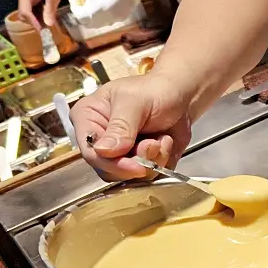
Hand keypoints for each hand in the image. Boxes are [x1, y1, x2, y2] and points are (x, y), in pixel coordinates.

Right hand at [17, 0, 64, 28]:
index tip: (43, 31)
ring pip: (28, 13)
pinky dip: (39, 15)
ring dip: (37, 20)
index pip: (25, 12)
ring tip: (48, 25)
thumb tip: (48, 24)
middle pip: (24, 15)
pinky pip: (33, 10)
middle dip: (33, 22)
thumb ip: (50, 9)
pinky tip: (48, 17)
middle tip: (46, 30)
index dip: (33, 23)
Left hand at [56, 0, 154, 27]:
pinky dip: (107, 12)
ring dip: (95, 13)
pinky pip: (110, 18)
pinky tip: (109, 0)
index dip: (75, 5)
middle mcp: (103, 21)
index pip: (77, 15)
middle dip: (84, 10)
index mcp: (91, 13)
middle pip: (88, 21)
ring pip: (99, 21)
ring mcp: (114, 20)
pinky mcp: (123, 17)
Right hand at [71, 74, 190, 180]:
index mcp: (88, 119)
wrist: (179, 96)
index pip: (90, 153)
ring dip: (152, 160)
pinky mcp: (138, 163)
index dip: (113, 164)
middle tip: (153, 143)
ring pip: (129, 176)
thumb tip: (104, 150)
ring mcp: (119, 154)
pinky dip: (161, 162)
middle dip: (137, 162)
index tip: (136, 166)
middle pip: (109, 170)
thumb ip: (120, 126)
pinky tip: (165, 141)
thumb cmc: (154, 90)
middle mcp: (100, 140)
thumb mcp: (135, 102)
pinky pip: (148, 176)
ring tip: (160, 138)